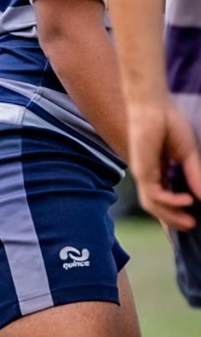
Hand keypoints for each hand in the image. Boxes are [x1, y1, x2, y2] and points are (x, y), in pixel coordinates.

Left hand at [127, 100, 200, 229]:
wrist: (154, 108)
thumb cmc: (170, 126)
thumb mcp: (188, 155)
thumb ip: (194, 175)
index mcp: (159, 173)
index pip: (164, 200)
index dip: (172, 215)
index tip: (186, 227)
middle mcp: (149, 177)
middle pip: (157, 207)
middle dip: (173, 220)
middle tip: (191, 228)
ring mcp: (143, 175)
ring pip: (153, 204)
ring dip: (172, 215)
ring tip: (190, 222)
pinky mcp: (142, 171)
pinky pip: (155, 193)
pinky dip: (171, 200)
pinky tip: (187, 200)